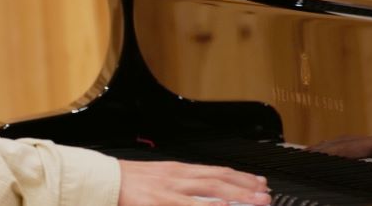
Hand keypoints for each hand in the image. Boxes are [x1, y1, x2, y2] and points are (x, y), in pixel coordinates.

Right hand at [118, 159, 269, 205]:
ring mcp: (171, 189)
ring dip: (236, 195)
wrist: (105, 181)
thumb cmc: (129, 183)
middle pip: (219, 178)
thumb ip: (180, 185)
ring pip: (211, 189)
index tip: (258, 183)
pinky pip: (189, 204)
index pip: (215, 171)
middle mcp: (178, 176)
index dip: (239, 177)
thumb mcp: (159, 179)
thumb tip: (202, 193)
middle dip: (245, 186)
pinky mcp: (161, 201)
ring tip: (256, 201)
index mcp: (178, 170)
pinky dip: (209, 205)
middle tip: (266, 194)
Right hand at [312, 117, 371, 162]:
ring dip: (324, 146)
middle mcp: (371, 139)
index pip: (354, 148)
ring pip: (341, 140)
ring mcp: (369, 139)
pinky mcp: (370, 142)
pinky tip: (326, 148)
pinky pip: (346, 142)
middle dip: (322, 148)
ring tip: (307, 151)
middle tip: (304, 154)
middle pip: (341, 143)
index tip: (321, 156)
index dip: (337, 152)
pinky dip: (332, 145)